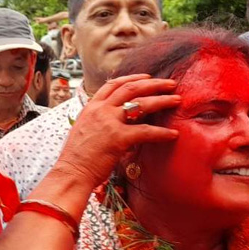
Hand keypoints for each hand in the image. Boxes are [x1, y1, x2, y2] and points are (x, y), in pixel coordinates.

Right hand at [56, 74, 180, 186]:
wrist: (71, 172)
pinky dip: (162, 133)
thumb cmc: (77, 157)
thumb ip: (99, 121)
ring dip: (162, 100)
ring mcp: (109, 122)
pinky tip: (173, 134)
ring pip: (141, 103)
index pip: (113, 84)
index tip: (147, 77)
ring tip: (176, 100)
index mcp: (91, 107)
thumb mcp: (84, 130)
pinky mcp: (118, 138)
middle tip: (170, 84)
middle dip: (153, 84)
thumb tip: (116, 122)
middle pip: (131, 88)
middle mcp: (101, 110)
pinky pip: (146, 132)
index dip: (132, 78)